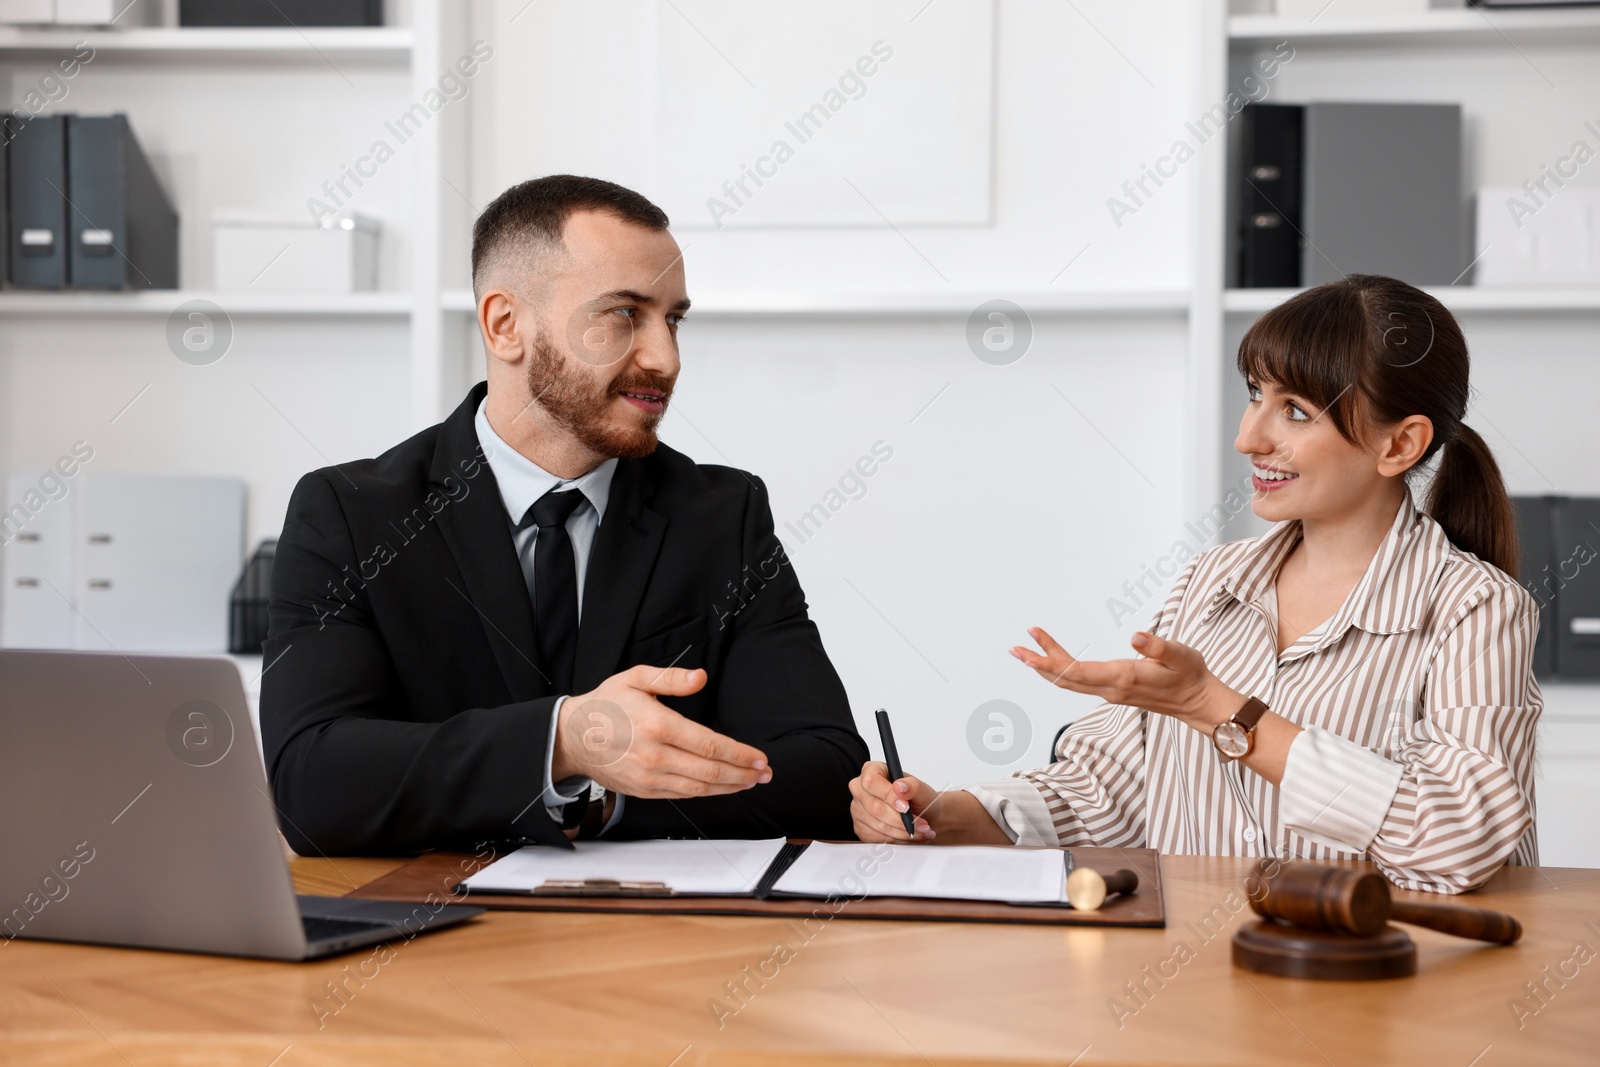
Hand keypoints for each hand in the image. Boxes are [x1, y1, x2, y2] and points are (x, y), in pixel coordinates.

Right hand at [553, 665, 770, 799]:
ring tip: (750, 782)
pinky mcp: (643, 790)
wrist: (571, 736)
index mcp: (657, 725)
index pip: (709, 744)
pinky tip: (721, 788)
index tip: (759, 758)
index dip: (739, 753)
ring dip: (729, 787)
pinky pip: (681, 795)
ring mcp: (648, 777)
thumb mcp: (636, 678)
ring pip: (699, 788)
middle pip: (710, 771)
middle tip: (764, 773)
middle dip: (742, 773)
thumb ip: (672, 678)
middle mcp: (655, 755)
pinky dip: (705, 793)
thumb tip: (701, 677)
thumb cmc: (605, 705)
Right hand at [849, 760, 937, 842]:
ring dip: (902, 832)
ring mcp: (858, 810)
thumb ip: (912, 785)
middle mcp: (860, 789)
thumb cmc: (919, 799)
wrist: (923, 816)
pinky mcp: (861, 828)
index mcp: (872, 770)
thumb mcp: (921, 789)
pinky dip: (896, 840)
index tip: (906, 807)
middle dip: (901, 820)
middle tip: (921, 824)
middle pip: (874, 808)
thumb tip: (900, 787)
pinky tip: (908, 836)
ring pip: (877, 826)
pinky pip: (876, 838)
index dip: (888, 796)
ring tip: (921, 831)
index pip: (871, 782)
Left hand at [1010, 627, 1237, 727]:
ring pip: (1071, 682)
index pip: (1076, 672)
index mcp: (1122, 678)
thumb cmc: (1191, 675)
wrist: (1199, 702)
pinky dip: (1062, 671)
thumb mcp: (1181, 655)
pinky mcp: (1114, 691)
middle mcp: (1111, 689)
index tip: (1028, 650)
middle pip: (1066, 678)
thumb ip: (1158, 646)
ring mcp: (1111, 692)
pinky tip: (1053, 662)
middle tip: (1015, 648)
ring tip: (1026, 651)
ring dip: (1047, 667)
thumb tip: (1135, 636)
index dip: (1050, 660)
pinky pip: (1080, 683)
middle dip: (1038, 663)